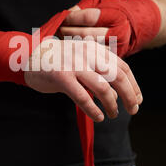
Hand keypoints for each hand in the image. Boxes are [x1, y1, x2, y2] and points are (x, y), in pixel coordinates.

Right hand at [24, 38, 142, 121]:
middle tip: (133, 110)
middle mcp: (87, 54)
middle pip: (118, 77)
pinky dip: (94, 110)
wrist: (28, 56)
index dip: (134, 85)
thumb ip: (99, 70)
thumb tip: (118, 93)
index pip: (122, 67)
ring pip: (103, 88)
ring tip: (112, 114)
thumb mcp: (81, 58)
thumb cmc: (57, 61)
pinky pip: (83, 97)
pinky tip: (99, 116)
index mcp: (95, 49)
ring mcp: (74, 64)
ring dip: (112, 105)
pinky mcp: (61, 76)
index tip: (138, 99)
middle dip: (130, 96)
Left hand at [59, 0, 132, 56]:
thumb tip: (65, 16)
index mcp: (115, 16)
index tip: (62, 18)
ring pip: (87, 49)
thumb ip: (82, 8)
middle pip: (85, 35)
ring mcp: (116, 49)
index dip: (72, 18)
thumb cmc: (112, 11)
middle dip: (67, 32)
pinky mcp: (112, 60)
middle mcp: (118, 33)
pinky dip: (78, 53)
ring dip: (70, 44)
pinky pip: (91, 59)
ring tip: (61, 39)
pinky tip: (70, 48)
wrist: (135, 25)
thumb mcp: (100, 3)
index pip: (88, 17)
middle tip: (57, 30)